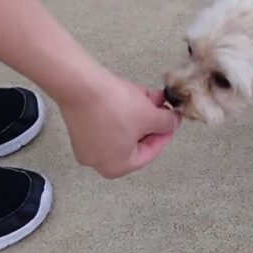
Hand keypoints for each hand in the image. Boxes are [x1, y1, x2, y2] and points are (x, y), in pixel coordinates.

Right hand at [58, 75, 181, 178]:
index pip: (149, 153)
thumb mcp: (150, 116)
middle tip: (162, 107)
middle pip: (134, 141)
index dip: (165, 134)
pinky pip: (108, 122)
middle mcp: (98, 161)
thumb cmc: (116, 108)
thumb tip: (174, 123)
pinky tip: (133, 94)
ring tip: (150, 96)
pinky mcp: (79, 126)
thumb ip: (167, 123)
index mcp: (117, 167)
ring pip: (122, 129)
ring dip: (138, 113)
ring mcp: (86, 144)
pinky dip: (122, 110)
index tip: (173, 121)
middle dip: (151, 121)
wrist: (81, 85)